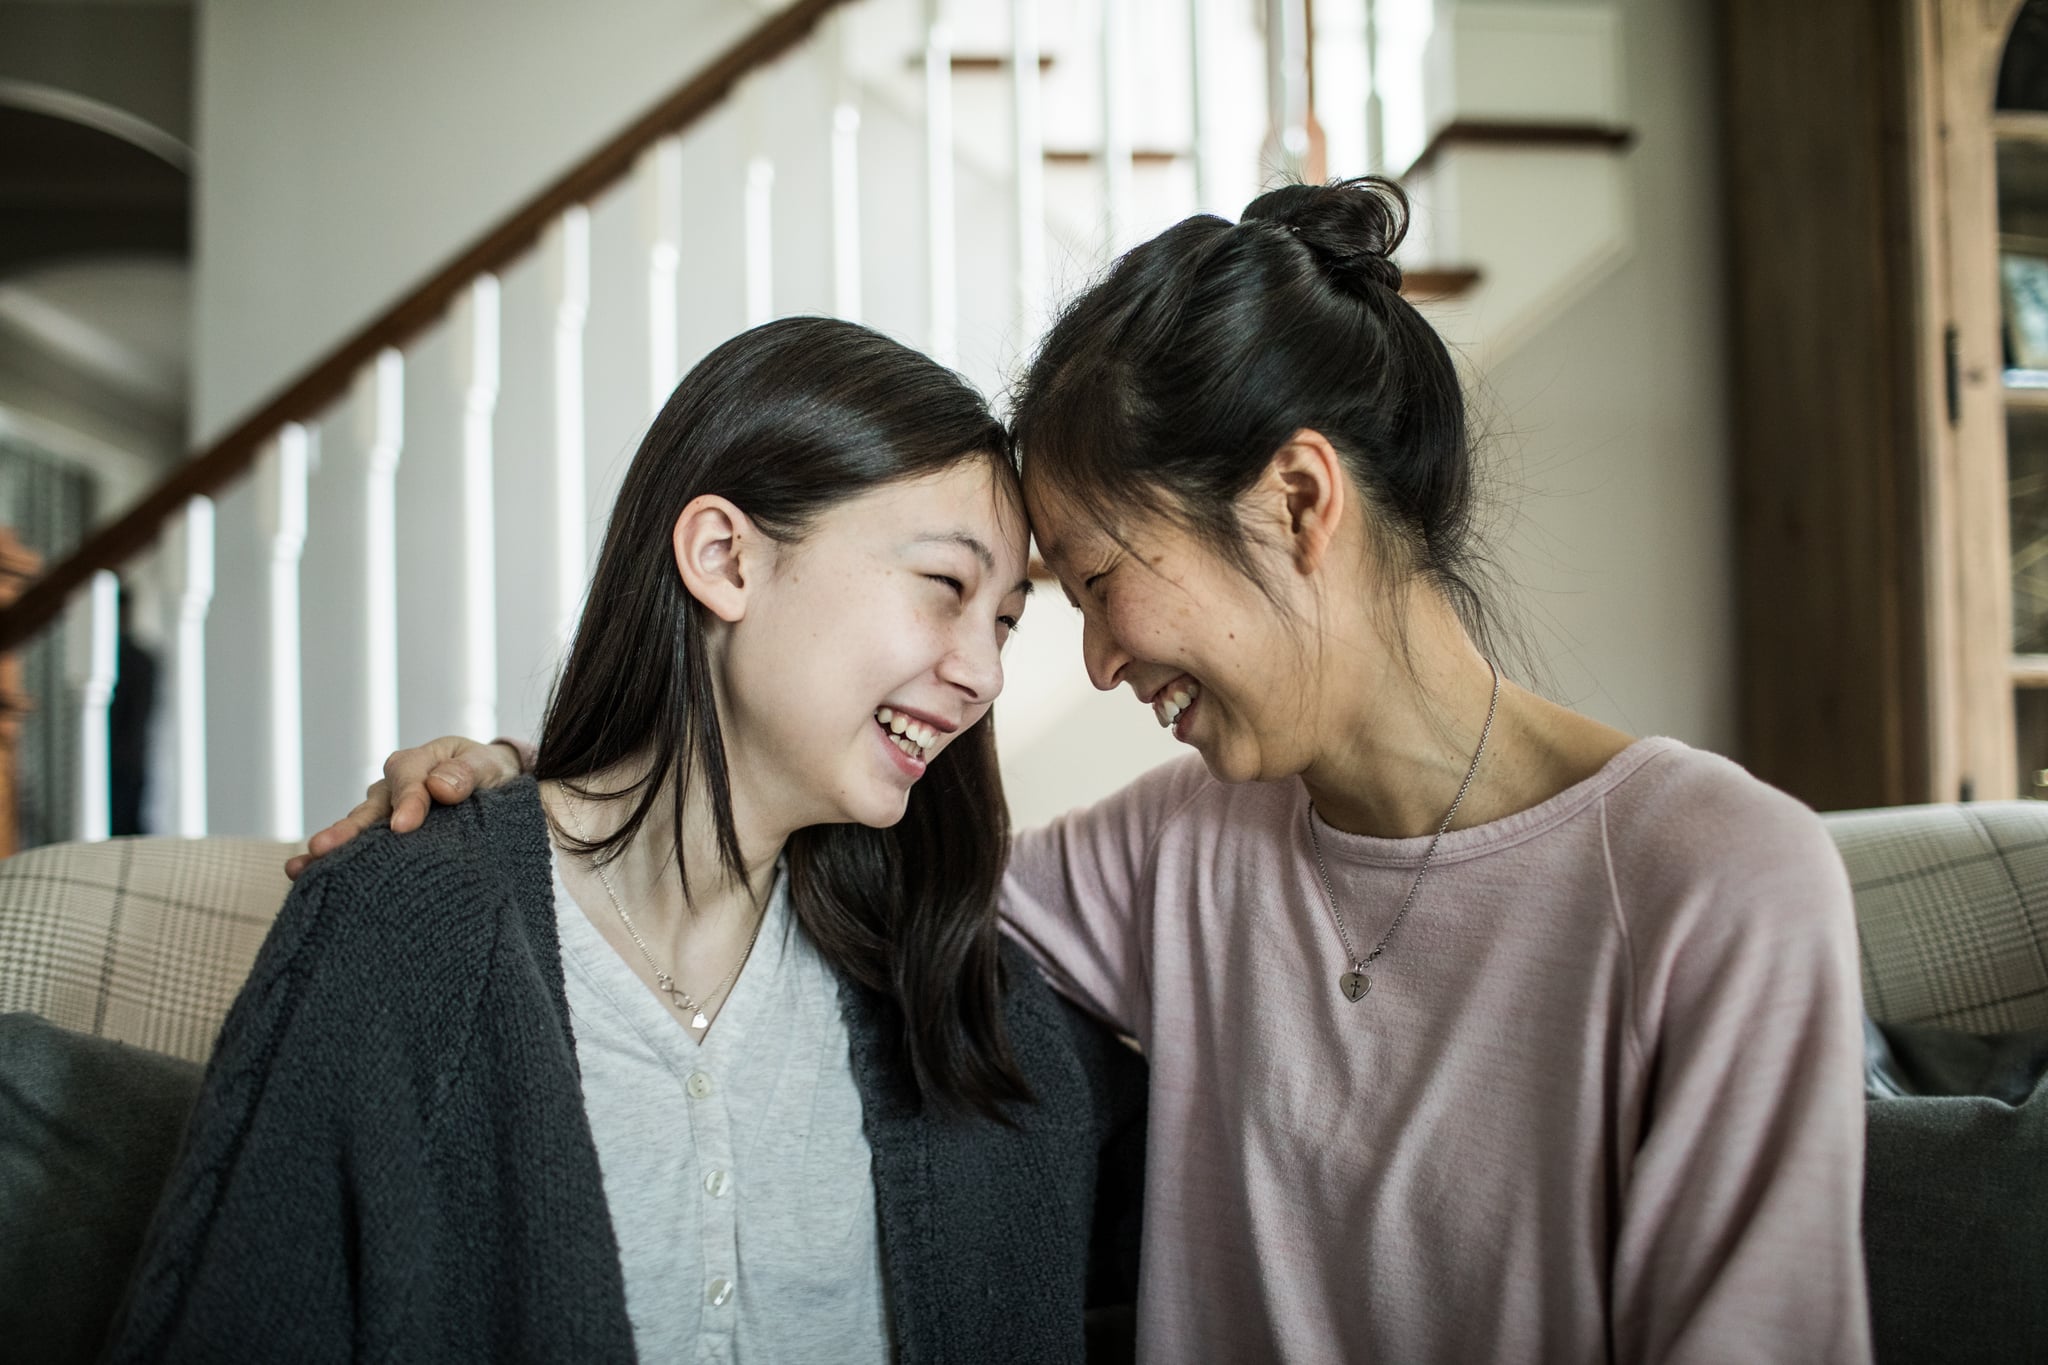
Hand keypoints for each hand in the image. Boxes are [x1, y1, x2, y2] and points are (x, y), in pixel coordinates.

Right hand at [284, 736, 526, 879]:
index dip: (406, 802)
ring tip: (300, 870)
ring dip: (331, 852)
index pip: (408, 781)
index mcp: (418, 763)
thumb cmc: (489, 773)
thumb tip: (438, 786)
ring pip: (358, 832)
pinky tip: (309, 882)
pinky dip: (340, 865)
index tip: (403, 827)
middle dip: (346, 831)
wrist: (495, 786)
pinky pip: (363, 851)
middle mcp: (392, 788)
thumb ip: (467, 773)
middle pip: (368, 809)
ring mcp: (384, 815)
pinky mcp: (385, 839)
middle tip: (321, 849)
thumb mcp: (487, 765)